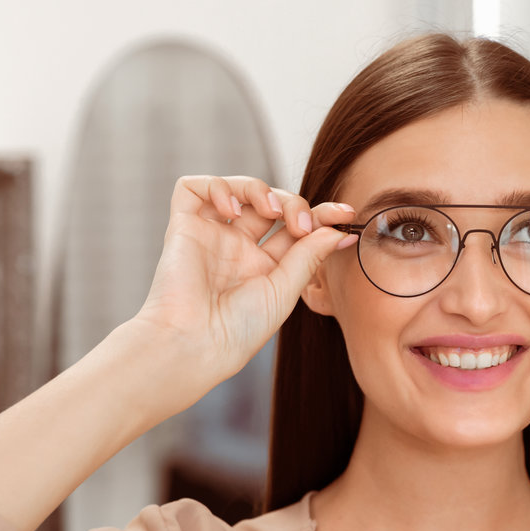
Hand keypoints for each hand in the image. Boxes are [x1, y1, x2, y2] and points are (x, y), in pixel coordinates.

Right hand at [132, 175, 355, 392]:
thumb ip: (309, 256)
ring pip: (238, 189)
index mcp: (266, 266)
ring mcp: (212, 236)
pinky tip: (233, 211)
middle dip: (295, 204)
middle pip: (272, 204)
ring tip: (272, 211)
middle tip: (302, 226)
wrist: (197, 343)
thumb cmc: (241, 328)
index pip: (296, 228)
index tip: (346, 214)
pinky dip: (217, 187)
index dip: (322, 215)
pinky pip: (192, 189)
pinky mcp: (183, 227)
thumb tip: (339, 231)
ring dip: (261, 189)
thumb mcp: (285, 290)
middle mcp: (239, 248)